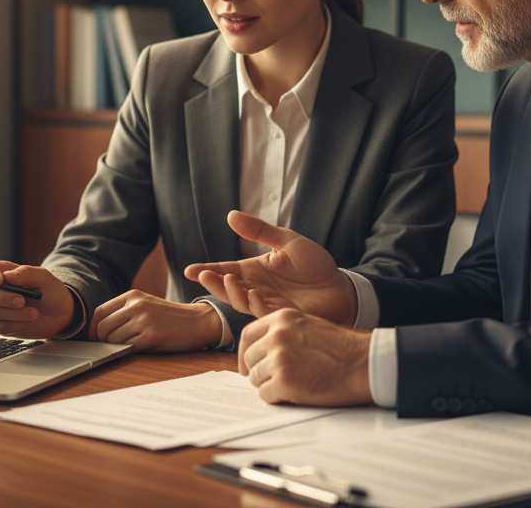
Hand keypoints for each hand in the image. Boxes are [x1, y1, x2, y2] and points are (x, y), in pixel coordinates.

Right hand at [0, 260, 75, 338]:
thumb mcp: (45, 277)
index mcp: (5, 273)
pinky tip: (29, 321)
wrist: (62, 314)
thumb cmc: (52, 292)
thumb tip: (7, 276)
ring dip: (15, 313)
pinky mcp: (3, 325)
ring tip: (34, 313)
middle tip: (22, 301)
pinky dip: (18, 324)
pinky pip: (1, 326)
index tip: (0, 280)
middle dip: (2, 298)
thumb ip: (26, 273)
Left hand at [88, 291, 223, 351]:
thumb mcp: (146, 305)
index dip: (93, 329)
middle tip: (113, 347)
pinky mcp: (151, 336)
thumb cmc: (171, 317)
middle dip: (103, 342)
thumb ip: (124, 311)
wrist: (199, 321)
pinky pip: (128, 348)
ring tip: (133, 345)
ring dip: (118, 347)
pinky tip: (143, 347)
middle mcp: (136, 305)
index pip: (99, 312)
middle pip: (103, 328)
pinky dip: (131, 351)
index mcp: (132, 295)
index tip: (96, 339)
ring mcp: (143, 320)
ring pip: (113, 340)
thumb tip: (98, 331)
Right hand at [184, 211, 356, 325]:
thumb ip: (259, 231)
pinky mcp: (280, 316)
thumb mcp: (287, 242)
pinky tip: (254, 294)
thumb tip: (230, 215)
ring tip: (229, 279)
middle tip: (204, 276)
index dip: (207, 270)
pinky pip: (262, 312)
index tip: (189, 270)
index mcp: (254, 270)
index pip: (225, 269)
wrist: (340, 287)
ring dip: (232, 293)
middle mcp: (256, 288)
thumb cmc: (315, 265)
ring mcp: (267, 303)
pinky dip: (256, 304)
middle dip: (213, 283)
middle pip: (227, 288)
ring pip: (240, 302)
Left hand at [239, 309, 371, 406]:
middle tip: (279, 380)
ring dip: (270, 385)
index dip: (245, 353)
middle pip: (250, 359)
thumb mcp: (309, 327)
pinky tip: (297, 393)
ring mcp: (279, 358)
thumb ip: (284, 335)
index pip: (248, 335)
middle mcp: (277, 335)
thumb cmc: (343, 349)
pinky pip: (265, 395)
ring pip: (256, 378)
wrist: (365, 363)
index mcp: (282, 318)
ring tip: (295, 384)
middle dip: (260, 372)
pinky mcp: (284, 381)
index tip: (248, 366)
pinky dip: (278, 398)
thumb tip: (259, 353)